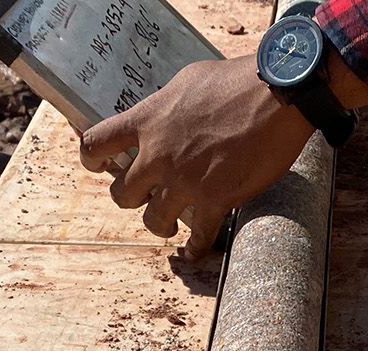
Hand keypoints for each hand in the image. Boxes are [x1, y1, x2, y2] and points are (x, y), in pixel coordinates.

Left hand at [79, 55, 315, 259]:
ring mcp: (185, 181)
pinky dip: (195, 248)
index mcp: (148, 121)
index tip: (94, 166)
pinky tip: (194, 252)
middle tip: (144, 198)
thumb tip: (162, 115)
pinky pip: (198, 236)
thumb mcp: (187, 81)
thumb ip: (166, 106)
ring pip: (153, 220)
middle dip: (130, 198)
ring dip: (160, 225)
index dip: (90, 159)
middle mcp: (158, 154)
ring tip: (169, 226)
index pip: (97, 144)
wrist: (277, 95)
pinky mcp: (215, 200)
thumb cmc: (236, 80)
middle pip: (121, 193)